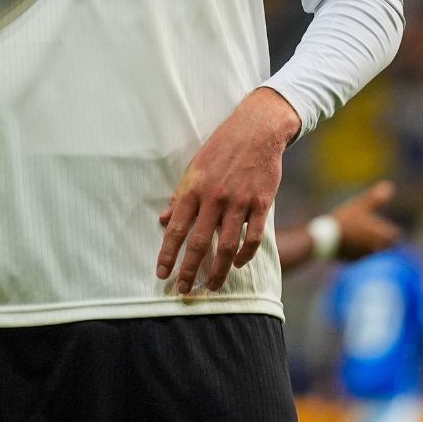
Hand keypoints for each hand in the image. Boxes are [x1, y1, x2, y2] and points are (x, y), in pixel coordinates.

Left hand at [157, 87, 300, 293]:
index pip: (176, 229)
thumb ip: (180, 196)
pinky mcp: (261, 204)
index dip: (167, 254)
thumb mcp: (193, 168)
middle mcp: (214, 198)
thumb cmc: (220, 149)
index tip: (161, 274)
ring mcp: (239, 202)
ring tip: (211, 287)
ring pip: (227, 246)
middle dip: (190, 270)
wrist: (256, 131)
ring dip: (218, 271)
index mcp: (193, 189)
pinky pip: (253, 237)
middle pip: (200, 243)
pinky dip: (244, 255)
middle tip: (184, 290)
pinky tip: (236, 264)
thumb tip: (163, 220)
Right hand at [328, 180, 401, 260]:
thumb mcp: (361, 205)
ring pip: (375, 253)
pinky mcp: (355, 262)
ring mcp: (367, 257)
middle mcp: (378, 248)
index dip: (391, 230)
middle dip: (384, 241)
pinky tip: (352, 246)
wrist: (325, 238)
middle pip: (387, 246)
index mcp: (382, 235)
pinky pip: (363, 258)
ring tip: (363, 240)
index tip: (386, 227)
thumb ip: (377, 198)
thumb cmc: (346, 219)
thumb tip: (390, 185)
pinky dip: (360, 253)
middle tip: (376, 234)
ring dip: (373, 248)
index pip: (396, 235)